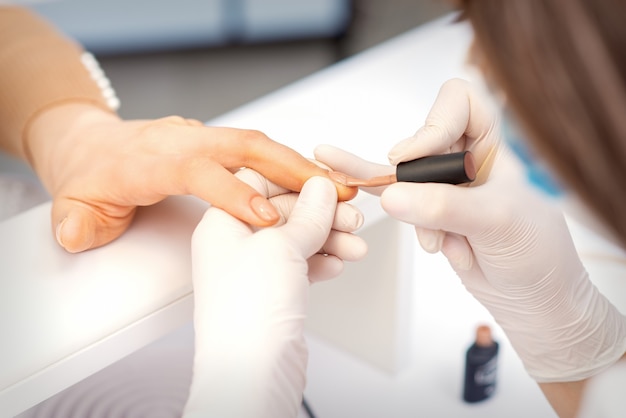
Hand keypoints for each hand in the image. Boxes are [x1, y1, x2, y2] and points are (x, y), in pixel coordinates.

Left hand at [25, 104, 356, 252]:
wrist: (96, 144)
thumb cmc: (93, 173)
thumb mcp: (75, 203)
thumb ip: (78, 222)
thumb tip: (79, 234)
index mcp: (154, 158)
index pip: (200, 171)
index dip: (234, 194)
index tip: (267, 219)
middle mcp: (187, 142)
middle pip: (247, 146)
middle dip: (292, 170)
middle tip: (332, 194)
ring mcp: (206, 140)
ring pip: (262, 147)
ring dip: (302, 169)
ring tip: (340, 192)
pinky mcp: (219, 147)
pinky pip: (261, 155)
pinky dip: (292, 169)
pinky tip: (317, 189)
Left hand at [183, 174, 365, 416]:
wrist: (250, 374)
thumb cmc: (247, 313)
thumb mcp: (282, 247)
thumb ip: (307, 213)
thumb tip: (320, 188)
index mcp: (222, 223)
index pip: (259, 182)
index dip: (297, 179)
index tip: (329, 181)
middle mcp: (234, 245)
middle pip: (285, 212)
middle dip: (323, 213)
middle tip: (352, 216)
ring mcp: (253, 271)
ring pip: (297, 240)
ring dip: (330, 239)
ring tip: (355, 245)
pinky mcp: (271, 294)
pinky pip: (301, 266)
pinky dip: (321, 262)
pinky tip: (336, 264)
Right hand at [319, 78, 625, 383]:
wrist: (532, 300)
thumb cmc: (536, 255)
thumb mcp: (498, 223)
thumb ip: (445, 206)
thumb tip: (392, 195)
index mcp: (497, 145)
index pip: (461, 102)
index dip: (434, 123)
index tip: (414, 158)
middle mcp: (468, 158)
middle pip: (422, 140)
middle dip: (416, 177)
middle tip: (420, 207)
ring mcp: (444, 186)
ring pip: (401, 172)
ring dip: (399, 198)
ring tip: (403, 216)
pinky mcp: (427, 211)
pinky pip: (391, 193)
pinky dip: (365, 183)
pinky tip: (334, 165)